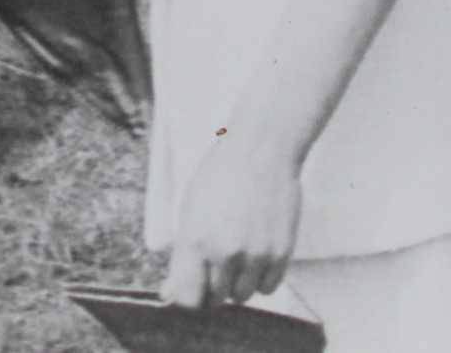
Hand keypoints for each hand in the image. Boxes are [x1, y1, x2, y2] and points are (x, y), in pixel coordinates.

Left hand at [159, 139, 302, 308]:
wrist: (261, 150)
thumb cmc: (220, 176)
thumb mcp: (189, 212)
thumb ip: (181, 258)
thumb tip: (169, 295)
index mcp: (195, 240)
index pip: (188, 298)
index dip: (189, 299)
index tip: (192, 292)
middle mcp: (225, 252)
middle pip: (215, 299)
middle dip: (212, 286)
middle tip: (216, 262)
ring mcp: (255, 254)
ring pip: (242, 296)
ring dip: (238, 283)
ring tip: (238, 254)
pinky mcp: (281, 253)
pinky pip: (268, 287)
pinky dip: (261, 278)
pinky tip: (256, 254)